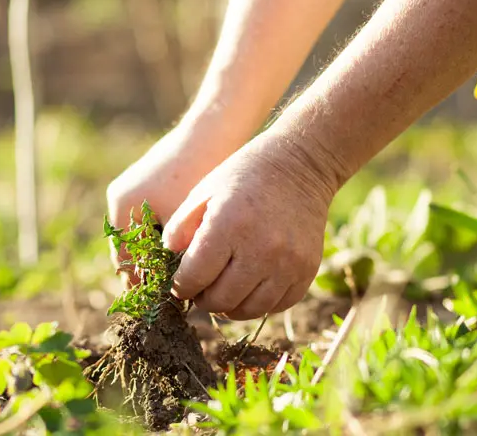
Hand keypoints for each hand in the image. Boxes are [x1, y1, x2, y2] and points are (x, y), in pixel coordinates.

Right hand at [106, 121, 242, 281]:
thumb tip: (165, 291)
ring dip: (158, 255)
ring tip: (183, 274)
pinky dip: (165, 237)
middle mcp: (121, 199)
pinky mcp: (151, 184)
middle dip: (150, 272)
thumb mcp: (184, 222)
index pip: (125, 263)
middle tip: (175, 294)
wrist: (213, 129)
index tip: (165, 304)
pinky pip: (152, 221)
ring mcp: (134, 190)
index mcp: (123, 208)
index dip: (144, 286)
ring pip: (142, 237)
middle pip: (130, 250)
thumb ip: (169, 256)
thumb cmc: (199, 174)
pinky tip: (190, 248)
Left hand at [162, 132, 339, 319]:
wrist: (300, 165)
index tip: (180, 282)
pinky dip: (258, 303)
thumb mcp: (204, 192)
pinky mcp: (307, 271)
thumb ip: (180, 229)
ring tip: (223, 289)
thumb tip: (169, 264)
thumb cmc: (244, 176)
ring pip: (248, 310)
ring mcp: (288, 263)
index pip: (194, 278)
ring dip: (230, 305)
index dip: (180, 286)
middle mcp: (261, 249)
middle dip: (203, 298)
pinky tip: (249, 286)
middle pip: (220, 300)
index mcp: (229, 225)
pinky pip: (276, 306)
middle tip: (201, 288)